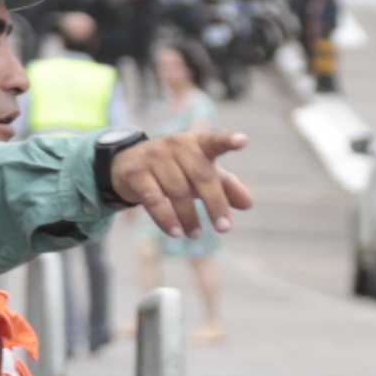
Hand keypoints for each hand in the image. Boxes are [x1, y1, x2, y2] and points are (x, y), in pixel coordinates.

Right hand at [113, 127, 253, 239]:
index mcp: (197, 144)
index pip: (215, 141)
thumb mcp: (200, 174)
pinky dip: (166, 219)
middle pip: (201, 176)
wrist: (127, 165)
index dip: (228, 140)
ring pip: (178, 191)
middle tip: (224, 228)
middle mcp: (177, 145)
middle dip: (215, 204)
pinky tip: (175, 233)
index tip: (243, 140)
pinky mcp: (136, 172)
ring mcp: (154, 157)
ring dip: (189, 217)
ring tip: (196, 235)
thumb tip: (247, 203)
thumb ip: (225, 185)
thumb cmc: (175, 169)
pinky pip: (153, 199)